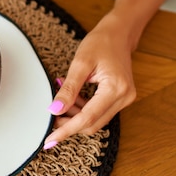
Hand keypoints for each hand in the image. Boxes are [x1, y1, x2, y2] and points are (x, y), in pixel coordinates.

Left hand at [43, 13, 136, 148]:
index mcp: (115, 88)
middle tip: (51, 117)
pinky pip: (100, 113)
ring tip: (62, 101)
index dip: (66, 130)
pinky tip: (74, 100)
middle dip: (70, 124)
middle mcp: (124, 97)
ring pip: (96, 121)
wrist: (118, 34)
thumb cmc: (100, 43)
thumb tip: (55, 109)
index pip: (87, 118)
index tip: (50, 140)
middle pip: (93, 124)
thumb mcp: (80, 63)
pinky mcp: (122, 98)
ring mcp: (125, 99)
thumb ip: (69, 89)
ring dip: (76, 117)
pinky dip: (84, 111)